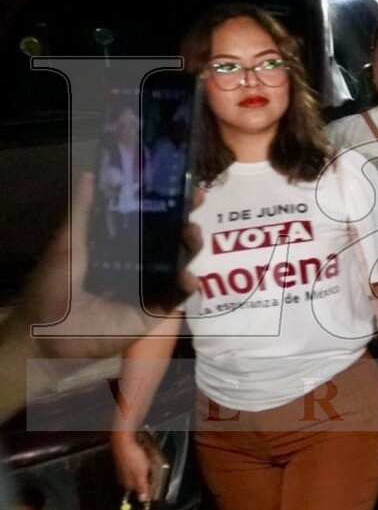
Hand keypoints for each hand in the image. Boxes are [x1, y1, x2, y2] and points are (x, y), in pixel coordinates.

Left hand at [24, 174, 201, 360]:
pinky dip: (186, 286)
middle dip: (185, 218)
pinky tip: (188, 277)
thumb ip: (81, 213)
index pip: (148, 220)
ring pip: (178, 263)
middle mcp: (136, 263)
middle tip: (196, 201)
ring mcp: (148, 287)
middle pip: (169, 238)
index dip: (166, 202)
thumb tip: (90, 175)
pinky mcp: (153, 311)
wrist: (48, 335)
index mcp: (116, 245)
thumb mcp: (66, 245)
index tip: (181, 184)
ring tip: (192, 234)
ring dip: (190, 247)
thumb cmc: (53, 287)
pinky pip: (175, 297)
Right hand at [110, 430, 151, 501]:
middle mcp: (123, 478)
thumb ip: (142, 487)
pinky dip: (140, 466)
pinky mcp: (124, 462)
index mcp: (127, 483)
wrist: (123, 441)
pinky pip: (134, 467)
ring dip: (143, 472)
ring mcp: (123, 470)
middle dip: (145, 480)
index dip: (148, 489)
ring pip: (135, 475)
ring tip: (149, 466)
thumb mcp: (141, 474)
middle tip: (153, 473)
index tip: (155, 484)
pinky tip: (143, 460)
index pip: (139, 491)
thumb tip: (142, 500)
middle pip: (137, 483)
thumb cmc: (133, 458)